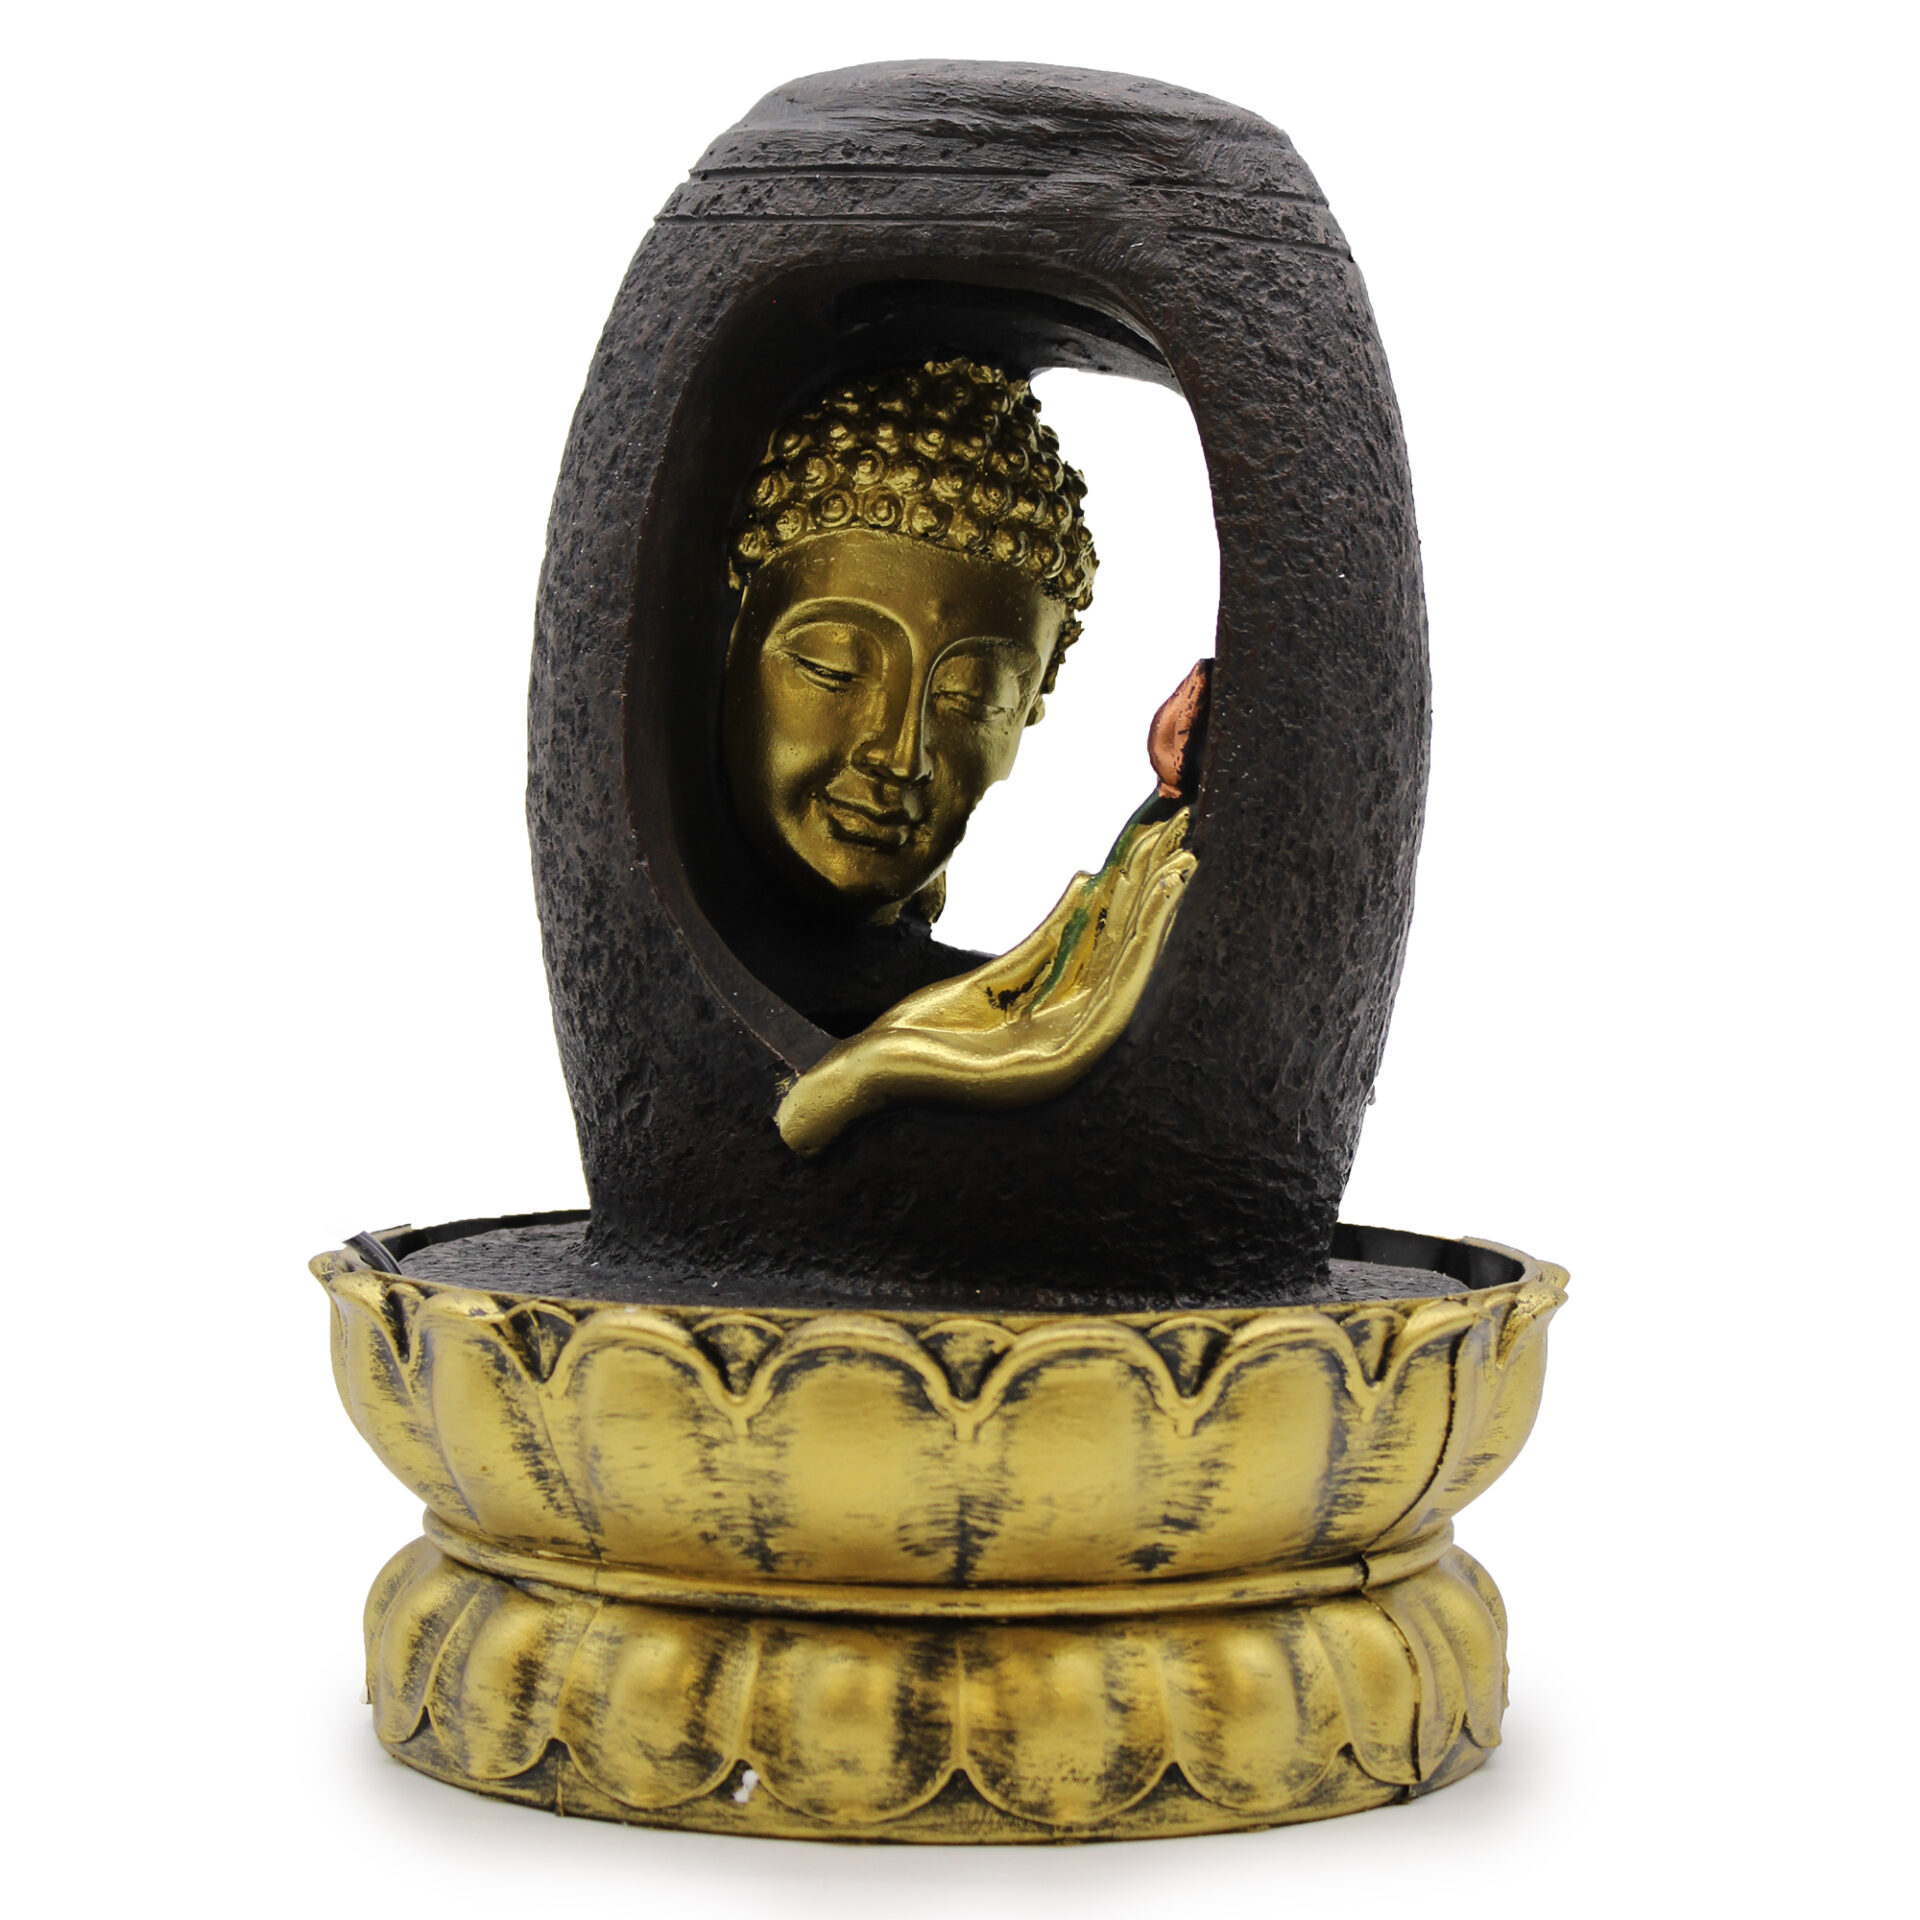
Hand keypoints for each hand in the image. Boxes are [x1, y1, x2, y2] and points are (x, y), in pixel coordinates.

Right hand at [776, 809, 1195, 1153]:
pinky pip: (1049, 954)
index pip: (1123, 984)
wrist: (860, 1084)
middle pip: (1117, 959)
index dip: (1150, 930)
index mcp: (1063, 1060)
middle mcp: (1058, 1039)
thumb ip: (1032, 1042)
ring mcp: (1034, 1020)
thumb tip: (1088, 1024)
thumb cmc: (902, 1079)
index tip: (1171, 881)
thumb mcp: (953, 1066)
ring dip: (1118, 902)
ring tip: (1151, 853)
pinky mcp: (1005, 1004)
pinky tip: (1089, 881)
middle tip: (1179, 845)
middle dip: (1148, 901)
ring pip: (1088, 953)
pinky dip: (1069, 918)